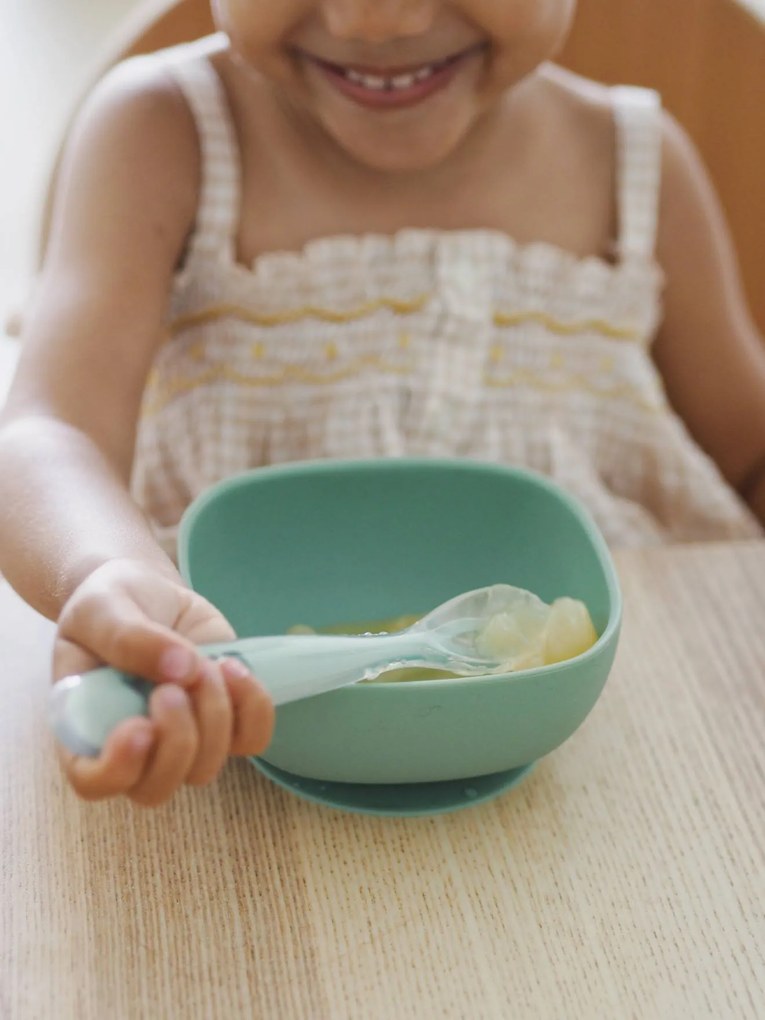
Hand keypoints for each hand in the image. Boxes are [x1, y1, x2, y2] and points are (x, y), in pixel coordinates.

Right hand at [53, 558, 274, 805]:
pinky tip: (234, 666)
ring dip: (214, 714)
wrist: (148, 590)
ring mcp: (181, 737)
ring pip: (206, 767)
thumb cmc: (110, 604)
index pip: (93, 781)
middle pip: (156, 788)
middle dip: (177, 739)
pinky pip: (251, 739)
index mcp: (85, 728)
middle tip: (175, 685)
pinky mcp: (223, 720)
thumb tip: (181, 668)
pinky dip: (253, 708)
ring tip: (206, 662)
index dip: (118, 769)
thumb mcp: (101, 608)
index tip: (140, 727)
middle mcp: (133, 747)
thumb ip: (127, 637)